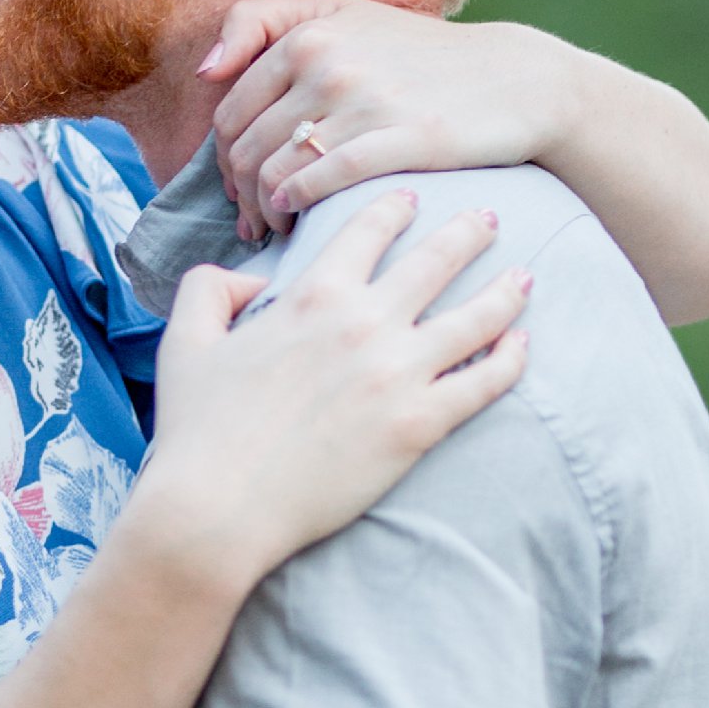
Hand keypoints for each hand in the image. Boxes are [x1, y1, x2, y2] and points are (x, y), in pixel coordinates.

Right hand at [135, 191, 529, 590]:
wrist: (216, 509)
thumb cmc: (196, 431)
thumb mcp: (183, 342)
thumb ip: (210, 290)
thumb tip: (250, 278)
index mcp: (312, 296)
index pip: (368, 230)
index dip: (394, 208)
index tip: (412, 198)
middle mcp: (364, 322)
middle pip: (437, 260)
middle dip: (469, 231)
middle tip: (491, 217)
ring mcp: (398, 373)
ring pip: (475, 316)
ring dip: (505, 290)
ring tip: (525, 277)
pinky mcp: (419, 425)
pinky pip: (483, 383)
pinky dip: (510, 359)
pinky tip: (522, 346)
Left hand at [200, 0, 569, 239]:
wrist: (512, 80)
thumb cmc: (418, 56)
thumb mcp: (341, 14)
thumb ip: (263, 23)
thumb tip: (206, 71)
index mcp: (306, 34)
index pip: (229, 113)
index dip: (223, 159)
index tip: (238, 185)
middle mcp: (326, 63)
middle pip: (244, 149)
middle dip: (237, 195)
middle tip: (251, 221)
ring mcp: (362, 101)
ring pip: (273, 172)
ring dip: (262, 212)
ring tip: (274, 228)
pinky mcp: (397, 139)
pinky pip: (318, 183)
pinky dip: (295, 208)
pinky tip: (298, 220)